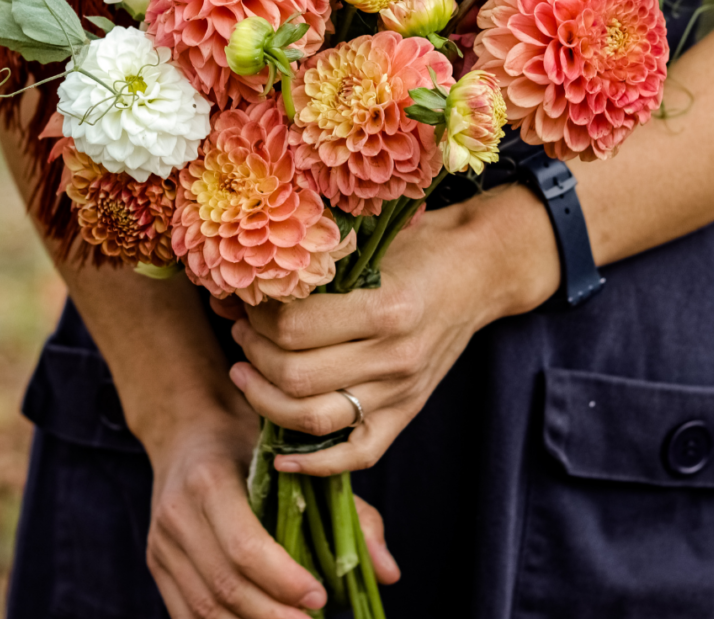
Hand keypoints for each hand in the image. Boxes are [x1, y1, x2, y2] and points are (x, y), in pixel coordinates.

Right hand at [144, 422, 399, 616]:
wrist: (186, 434)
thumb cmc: (250, 447)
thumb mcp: (299, 464)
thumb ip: (349, 513)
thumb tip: (388, 572)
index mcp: (209, 481)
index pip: (244, 547)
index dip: (284, 581)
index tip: (320, 597)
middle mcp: (176, 513)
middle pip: (225, 585)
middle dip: (273, 615)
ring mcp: (160, 542)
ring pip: (204, 607)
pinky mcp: (156, 563)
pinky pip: (185, 613)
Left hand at [219, 186, 555, 475]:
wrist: (478, 272)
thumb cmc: (417, 249)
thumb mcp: (365, 248)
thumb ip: (308, 273)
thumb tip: (235, 290)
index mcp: (385, 307)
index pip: (294, 328)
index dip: (255, 317)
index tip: (245, 303)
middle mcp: (395, 356)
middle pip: (296, 376)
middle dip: (253, 355)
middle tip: (241, 333)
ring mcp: (402, 392)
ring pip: (314, 419)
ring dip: (265, 400)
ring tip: (245, 374)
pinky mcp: (407, 413)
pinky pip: (358, 455)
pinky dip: (315, 464)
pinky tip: (279, 456)